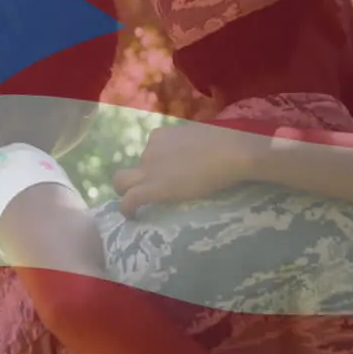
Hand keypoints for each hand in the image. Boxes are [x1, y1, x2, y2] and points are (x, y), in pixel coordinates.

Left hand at [112, 121, 272, 217]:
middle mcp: (150, 149)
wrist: (230, 153)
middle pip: (135, 166)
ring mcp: (149, 168)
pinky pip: (130, 200)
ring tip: (137, 208)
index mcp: (162, 135)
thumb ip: (192, 145)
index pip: (152, 150)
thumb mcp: (202, 138)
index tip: (167, 174)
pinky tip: (132, 218)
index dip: (157, 164)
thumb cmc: (227, 143)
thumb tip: (201, 156)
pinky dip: (127, 209)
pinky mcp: (153, 187)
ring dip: (127, 193)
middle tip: (149, 193)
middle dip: (137, 179)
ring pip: (122, 181)